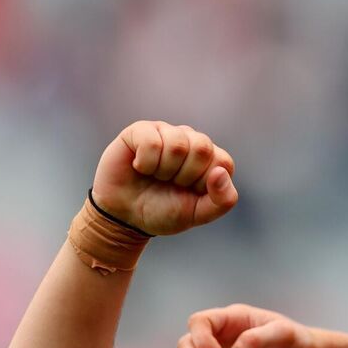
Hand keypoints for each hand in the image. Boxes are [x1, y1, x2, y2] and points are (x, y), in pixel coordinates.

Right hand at [91, 121, 236, 235]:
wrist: (125, 217)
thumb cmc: (164, 211)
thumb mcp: (198, 214)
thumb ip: (222, 200)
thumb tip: (220, 173)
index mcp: (211, 159)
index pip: (222, 162)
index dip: (203, 183)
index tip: (189, 191)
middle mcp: (192, 141)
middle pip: (202, 148)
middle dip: (184, 175)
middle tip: (170, 183)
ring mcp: (167, 132)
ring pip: (177, 144)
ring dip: (163, 170)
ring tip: (155, 175)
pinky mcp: (141, 131)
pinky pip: (151, 141)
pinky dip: (145, 163)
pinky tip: (139, 167)